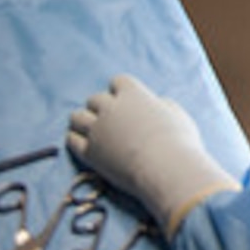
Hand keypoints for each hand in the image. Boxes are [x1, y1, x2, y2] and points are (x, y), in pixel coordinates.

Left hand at [68, 75, 239, 236]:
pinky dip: (75, 138)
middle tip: (108, 118)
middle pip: (94, 99)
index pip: (118, 81)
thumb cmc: (178, 140)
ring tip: (90, 128)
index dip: (121, 90)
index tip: (126, 100)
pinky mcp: (88, 152)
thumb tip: (154, 105)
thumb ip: (160, 105)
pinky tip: (83, 142)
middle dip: (100, 106)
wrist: (165, 168)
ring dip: (83, 120)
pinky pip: (71, 140)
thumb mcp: (176, 114)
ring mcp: (97, 130)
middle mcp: (111, 108)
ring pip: (76, 117)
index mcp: (133, 94)